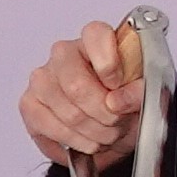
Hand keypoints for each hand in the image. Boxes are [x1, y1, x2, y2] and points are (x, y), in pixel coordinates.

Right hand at [22, 18, 144, 168]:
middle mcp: (65, 54)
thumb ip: (139, 92)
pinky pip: (49, 127)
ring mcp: (43, 78)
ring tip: (107, 133)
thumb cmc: (126, 101)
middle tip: (117, 121)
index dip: (109, 65)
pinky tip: (88, 141)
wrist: (113, 126)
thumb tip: (118, 100)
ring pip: (67, 112)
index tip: (118, 86)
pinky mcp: (29, 104)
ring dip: (93, 131)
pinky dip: (74, 140)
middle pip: (76, 85)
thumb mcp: (147, 94)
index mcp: (96, 39)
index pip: (95, 35)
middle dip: (103, 113)